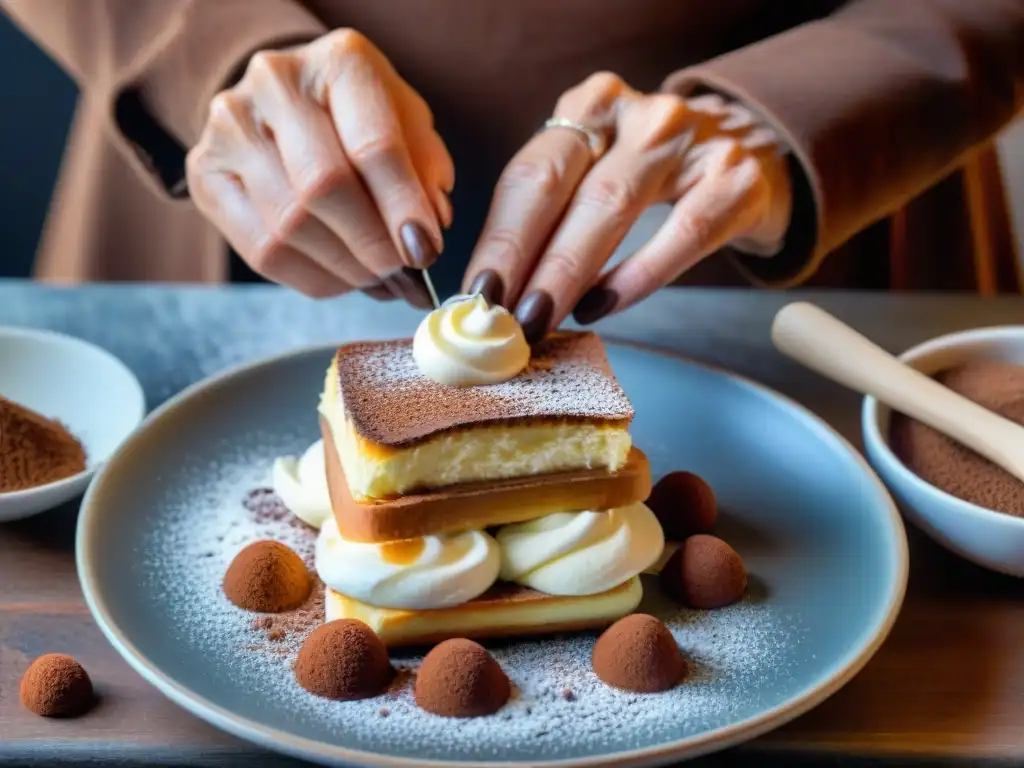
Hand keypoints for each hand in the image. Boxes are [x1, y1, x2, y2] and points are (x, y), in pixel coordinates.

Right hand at [186, 29, 453, 305]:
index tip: (425, 252)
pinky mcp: (205, 174)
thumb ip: (425, 171)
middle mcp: (276, 82)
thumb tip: (426, 230)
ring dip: (344, 267)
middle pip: (323, 187)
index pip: (373, 145)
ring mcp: (231, 127)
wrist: (289, 103)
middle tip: (400, 273)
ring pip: (289, 225)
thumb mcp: (409, 127)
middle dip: (370, 244)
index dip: (402, 208)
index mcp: (340, 61)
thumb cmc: (363, 118)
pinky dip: (311, 277)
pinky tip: (340, 277)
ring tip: (375, 277)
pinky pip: (260, 250)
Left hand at [463, 72, 791, 341]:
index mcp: (592, 105)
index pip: (531, 175)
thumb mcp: (602, 169)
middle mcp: (637, 112)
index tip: (475, 294)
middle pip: (562, 187)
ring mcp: (690, 139)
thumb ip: (553, 215)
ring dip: (566, 273)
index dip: (498, 239)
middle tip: (500, 317)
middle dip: (522, 259)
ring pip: (611, 207)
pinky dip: (634, 278)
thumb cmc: (658, 176)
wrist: (757, 153)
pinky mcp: (734, 180)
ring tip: (539, 321)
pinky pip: (678, 235)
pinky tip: (600, 308)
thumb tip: (496, 289)